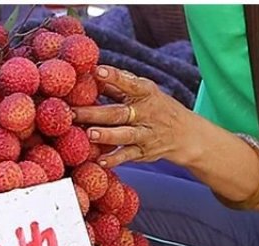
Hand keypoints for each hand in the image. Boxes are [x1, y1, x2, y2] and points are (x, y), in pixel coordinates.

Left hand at [72, 66, 188, 167]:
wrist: (185, 135)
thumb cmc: (157, 108)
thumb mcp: (143, 92)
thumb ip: (118, 86)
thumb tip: (90, 74)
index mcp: (145, 93)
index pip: (129, 83)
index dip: (113, 77)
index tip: (97, 72)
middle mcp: (146, 113)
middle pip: (118, 112)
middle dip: (94, 112)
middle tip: (73, 112)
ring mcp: (146, 134)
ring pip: (125, 135)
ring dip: (107, 135)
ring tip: (89, 134)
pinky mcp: (144, 152)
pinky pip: (127, 156)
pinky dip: (114, 159)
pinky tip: (100, 160)